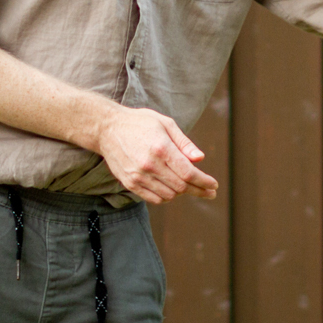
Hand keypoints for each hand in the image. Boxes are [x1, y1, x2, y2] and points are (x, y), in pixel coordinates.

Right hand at [91, 106, 219, 205]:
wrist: (108, 129)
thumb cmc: (140, 123)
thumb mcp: (165, 124)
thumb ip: (184, 143)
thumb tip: (200, 159)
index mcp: (161, 148)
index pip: (188, 172)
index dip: (203, 181)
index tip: (214, 185)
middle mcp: (149, 165)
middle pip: (180, 186)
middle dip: (198, 190)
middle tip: (209, 191)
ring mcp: (138, 176)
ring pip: (168, 195)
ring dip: (182, 193)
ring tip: (189, 187)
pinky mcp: (129, 183)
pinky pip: (153, 198)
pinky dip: (166, 197)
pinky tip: (172, 190)